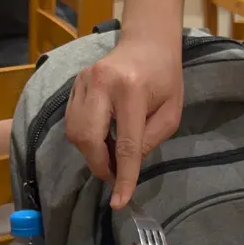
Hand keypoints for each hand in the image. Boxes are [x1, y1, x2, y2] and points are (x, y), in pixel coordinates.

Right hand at [65, 35, 182, 208]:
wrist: (147, 42)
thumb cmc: (165, 78)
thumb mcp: (171, 113)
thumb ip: (151, 141)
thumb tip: (128, 164)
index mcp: (132, 90)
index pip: (126, 145)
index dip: (123, 177)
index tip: (119, 202)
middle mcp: (102, 83)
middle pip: (89, 139)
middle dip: (100, 165)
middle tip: (114, 175)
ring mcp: (83, 80)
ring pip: (75, 133)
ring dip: (91, 154)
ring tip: (110, 156)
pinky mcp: (75, 82)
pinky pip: (72, 122)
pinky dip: (85, 139)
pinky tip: (102, 139)